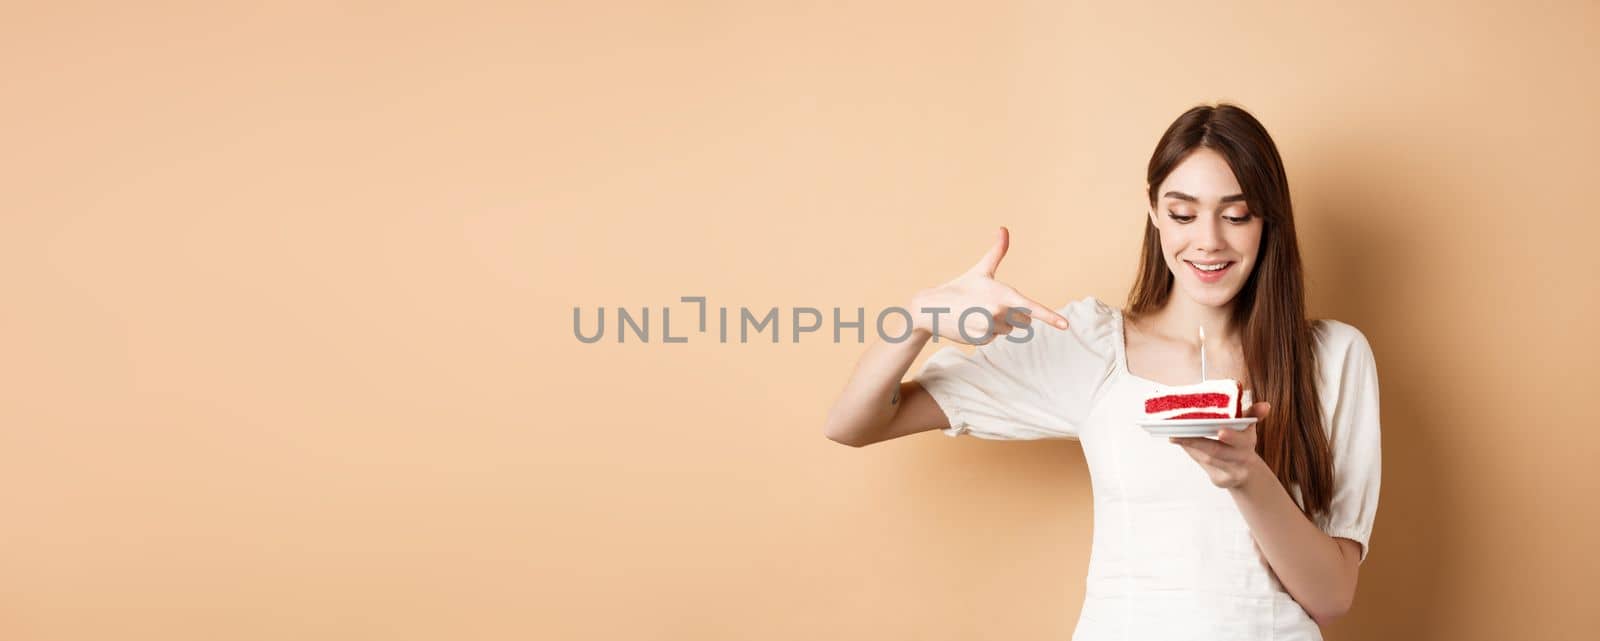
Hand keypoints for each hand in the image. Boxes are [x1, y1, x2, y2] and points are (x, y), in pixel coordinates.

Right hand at [908, 226, 1068, 344]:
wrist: (932, 307)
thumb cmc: (960, 287)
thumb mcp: (981, 270)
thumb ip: (997, 252)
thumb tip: (1004, 229)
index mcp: (1003, 293)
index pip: (1031, 308)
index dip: (1050, 317)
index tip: (1065, 325)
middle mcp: (998, 311)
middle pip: (1024, 321)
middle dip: (1011, 314)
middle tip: (989, 305)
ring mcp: (989, 327)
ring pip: (1009, 331)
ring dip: (998, 325)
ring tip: (978, 314)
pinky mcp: (981, 339)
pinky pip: (994, 338)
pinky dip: (986, 333)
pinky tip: (971, 324)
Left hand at [1169, 402, 1271, 488]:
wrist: (1246, 472)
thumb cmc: (1241, 444)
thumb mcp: (1249, 428)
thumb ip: (1253, 414)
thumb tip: (1265, 406)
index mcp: (1248, 443)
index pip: (1242, 440)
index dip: (1233, 436)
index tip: (1221, 432)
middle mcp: (1242, 459)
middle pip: (1218, 451)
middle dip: (1198, 442)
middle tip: (1178, 434)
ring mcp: (1232, 472)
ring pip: (1207, 459)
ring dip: (1190, 446)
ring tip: (1175, 436)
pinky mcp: (1220, 481)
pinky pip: (1204, 466)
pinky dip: (1193, 454)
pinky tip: (1182, 444)